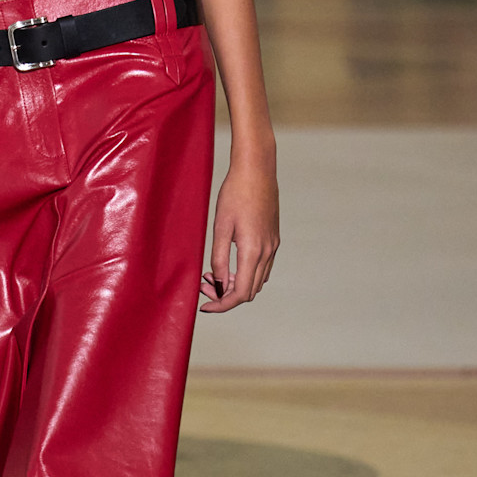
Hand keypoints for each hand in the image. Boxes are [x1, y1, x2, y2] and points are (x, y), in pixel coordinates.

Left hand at [199, 153, 279, 313]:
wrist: (257, 170)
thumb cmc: (235, 194)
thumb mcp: (220, 227)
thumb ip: (219, 258)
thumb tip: (218, 282)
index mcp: (253, 251)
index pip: (240, 293)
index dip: (222, 304)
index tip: (204, 306)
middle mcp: (267, 252)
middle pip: (249, 290)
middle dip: (225, 294)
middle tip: (203, 285)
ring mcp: (273, 246)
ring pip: (256, 280)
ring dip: (235, 284)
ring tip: (211, 273)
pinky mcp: (273, 239)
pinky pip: (262, 268)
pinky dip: (245, 273)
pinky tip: (228, 264)